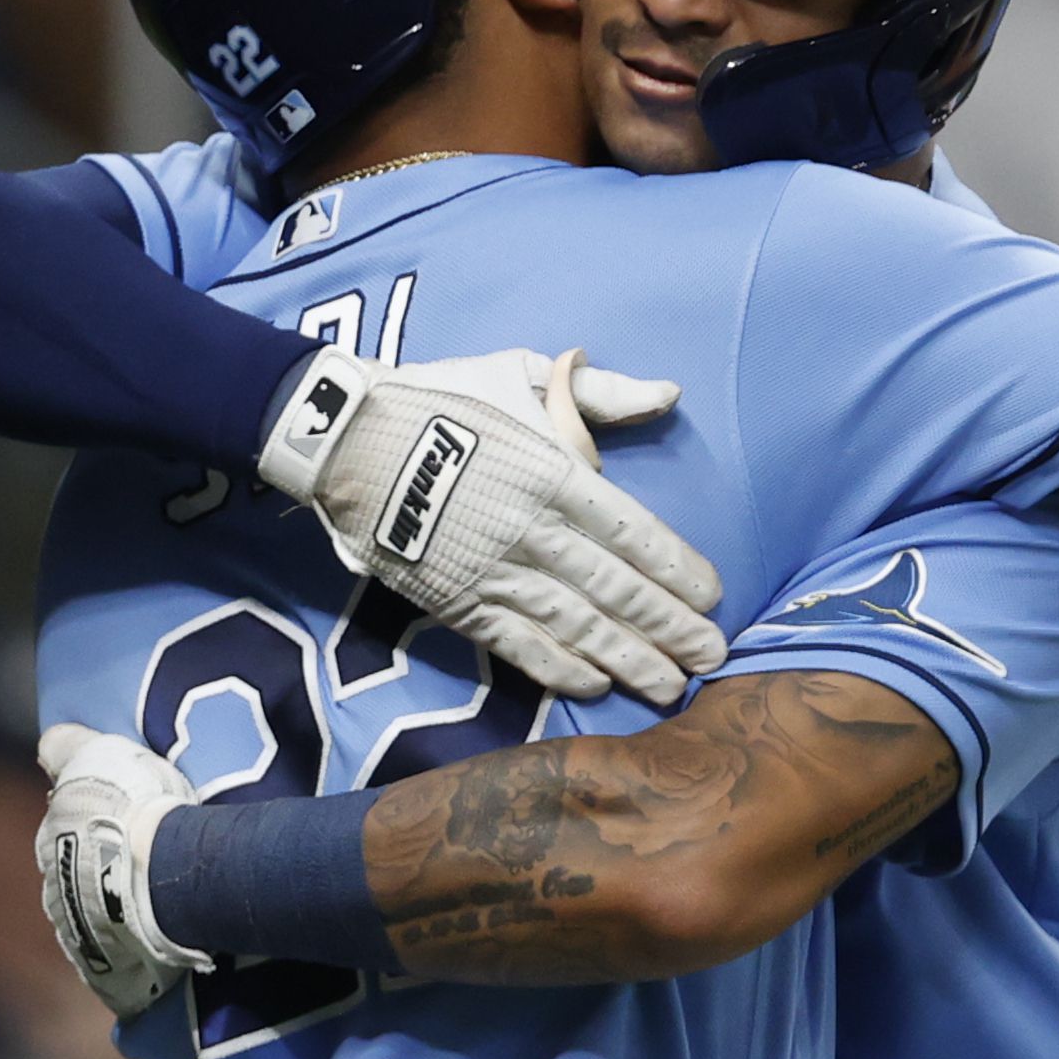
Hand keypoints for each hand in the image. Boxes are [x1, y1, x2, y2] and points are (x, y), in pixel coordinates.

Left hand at [34, 723, 209, 1019]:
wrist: (164, 871)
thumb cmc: (131, 806)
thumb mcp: (95, 753)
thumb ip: (65, 748)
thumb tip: (46, 745)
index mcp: (50, 844)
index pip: (61, 835)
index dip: (90, 827)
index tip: (120, 824)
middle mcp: (53, 893)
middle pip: (74, 882)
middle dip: (98, 876)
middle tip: (139, 866)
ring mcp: (78, 937)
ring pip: (93, 923)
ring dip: (114, 917)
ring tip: (154, 910)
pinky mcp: (106, 972)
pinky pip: (117, 961)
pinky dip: (133, 953)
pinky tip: (158, 945)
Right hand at [256, 347, 726, 704]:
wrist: (344, 436)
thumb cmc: (442, 399)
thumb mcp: (521, 372)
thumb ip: (599, 392)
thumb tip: (669, 393)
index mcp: (552, 472)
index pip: (632, 531)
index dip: (677, 569)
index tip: (715, 597)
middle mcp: (530, 529)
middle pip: (615, 588)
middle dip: (670, 628)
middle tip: (714, 659)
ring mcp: (492, 570)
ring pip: (575, 625)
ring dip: (628, 659)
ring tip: (671, 686)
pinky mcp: (455, 600)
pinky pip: (517, 643)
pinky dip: (558, 667)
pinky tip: (596, 685)